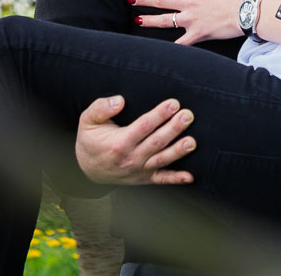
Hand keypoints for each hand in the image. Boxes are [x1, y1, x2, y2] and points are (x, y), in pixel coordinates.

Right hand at [75, 95, 196, 185]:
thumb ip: (101, 108)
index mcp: (118, 143)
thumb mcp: (87, 120)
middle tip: (188, 115)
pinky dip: (176, 179)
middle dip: (174, 128)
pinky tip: (190, 177)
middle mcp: (131, 158)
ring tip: (192, 142)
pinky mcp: (145, 178)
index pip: (143, 126)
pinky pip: (162, 180)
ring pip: (162, 160)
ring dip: (178, 151)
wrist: (88, 169)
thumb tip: (120, 101)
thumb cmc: (91, 140)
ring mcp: (139, 170)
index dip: (159, 115)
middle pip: (156, 142)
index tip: (173, 103)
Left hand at [133, 0, 256, 44]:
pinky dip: (171, 47)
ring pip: (166, 20)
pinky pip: (181, 42)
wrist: (250, 11)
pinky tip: (160, 50)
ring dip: (150, 20)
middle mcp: (190, 3)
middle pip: (162, 0)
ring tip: (138, 19)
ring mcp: (192, 19)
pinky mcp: (199, 34)